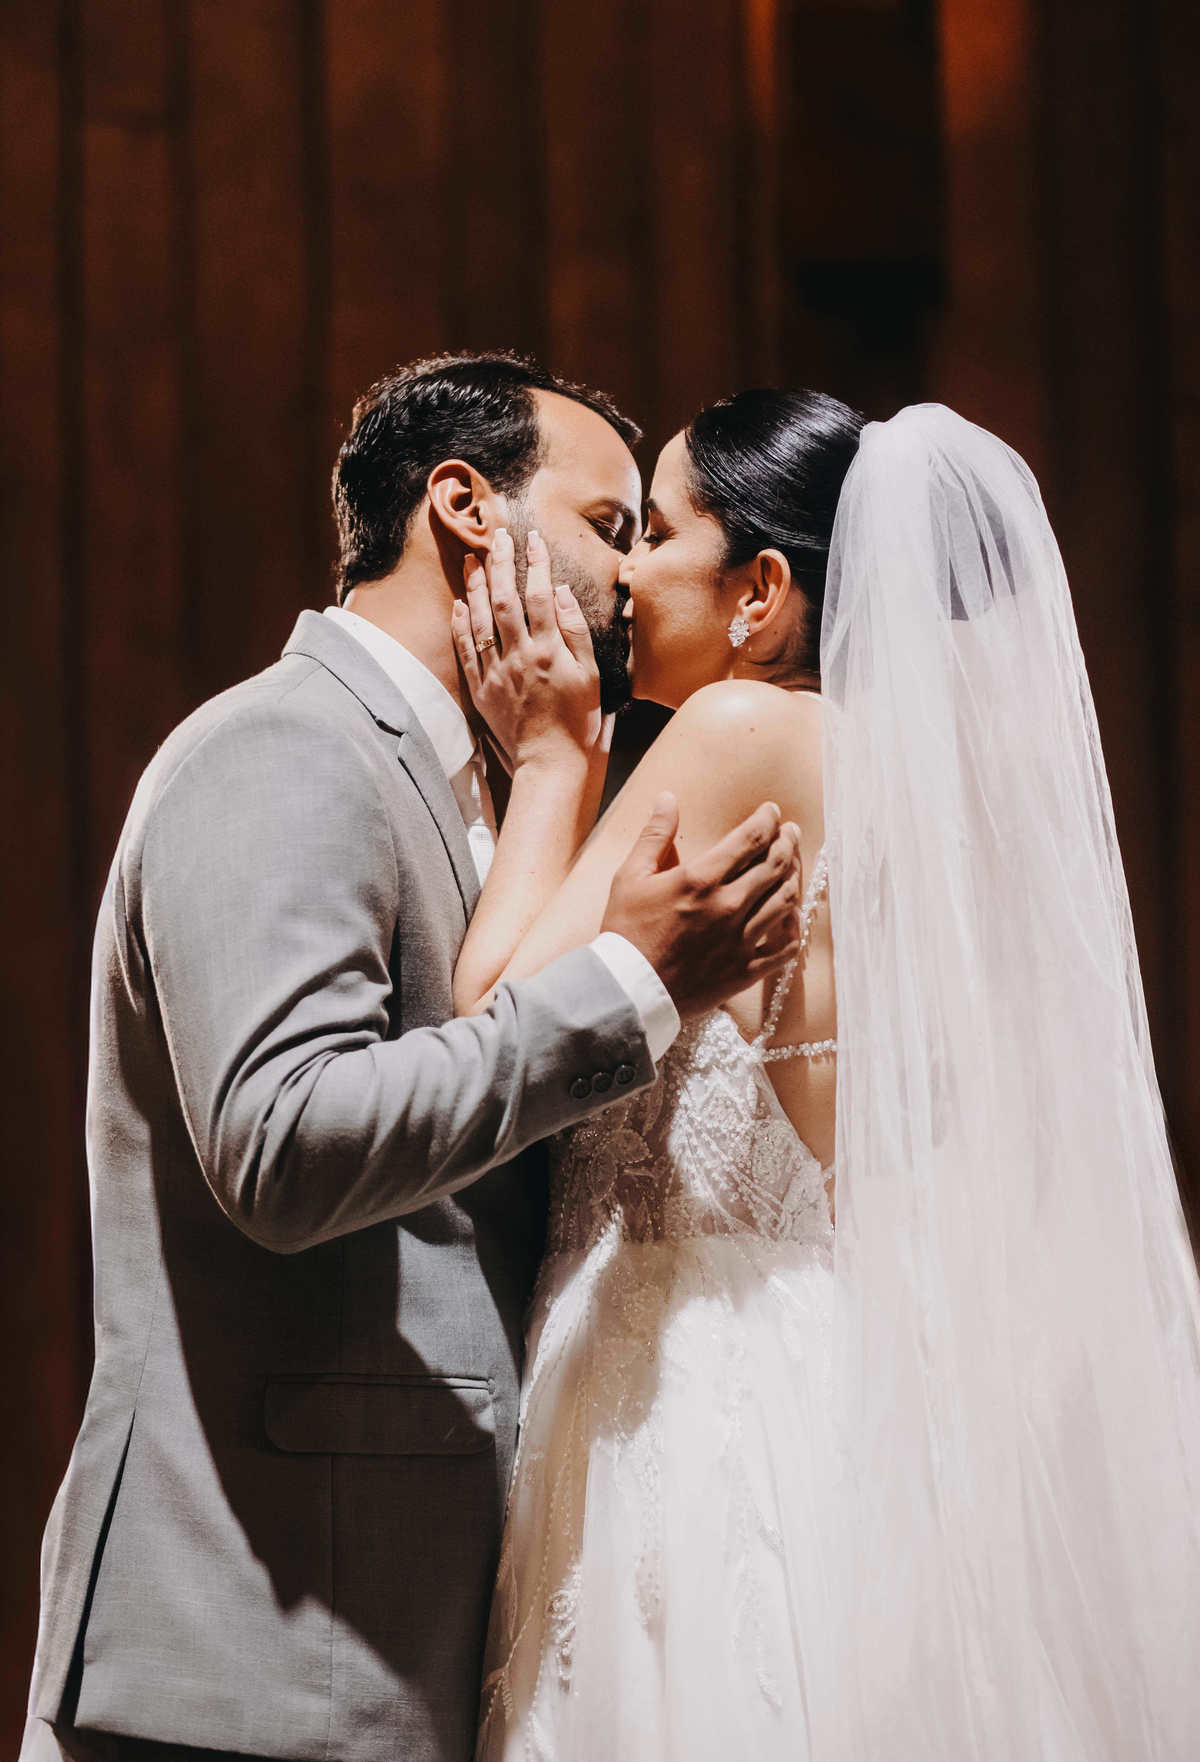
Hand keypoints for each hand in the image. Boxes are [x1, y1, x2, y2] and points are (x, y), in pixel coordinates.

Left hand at [451, 528, 600, 770]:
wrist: (551, 763)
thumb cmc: (579, 721)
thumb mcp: (591, 676)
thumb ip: (576, 632)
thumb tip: (561, 593)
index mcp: (549, 651)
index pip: (539, 595)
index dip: (535, 562)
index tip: (533, 537)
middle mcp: (519, 657)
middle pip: (504, 598)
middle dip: (500, 562)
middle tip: (497, 534)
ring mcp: (496, 672)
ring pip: (480, 619)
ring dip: (474, 585)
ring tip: (471, 558)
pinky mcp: (481, 689)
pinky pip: (465, 650)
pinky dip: (460, 624)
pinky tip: (458, 603)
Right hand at [600, 793, 803, 1017]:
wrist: (628, 990)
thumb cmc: (626, 932)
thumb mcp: (630, 876)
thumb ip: (654, 835)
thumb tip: (668, 798)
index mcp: (701, 879)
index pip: (750, 838)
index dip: (767, 819)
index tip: (772, 811)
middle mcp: (728, 906)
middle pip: (776, 865)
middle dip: (788, 842)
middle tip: (791, 832)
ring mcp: (740, 940)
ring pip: (786, 902)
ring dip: (795, 878)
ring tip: (794, 866)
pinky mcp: (744, 970)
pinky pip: (784, 949)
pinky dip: (794, 930)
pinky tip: (793, 918)